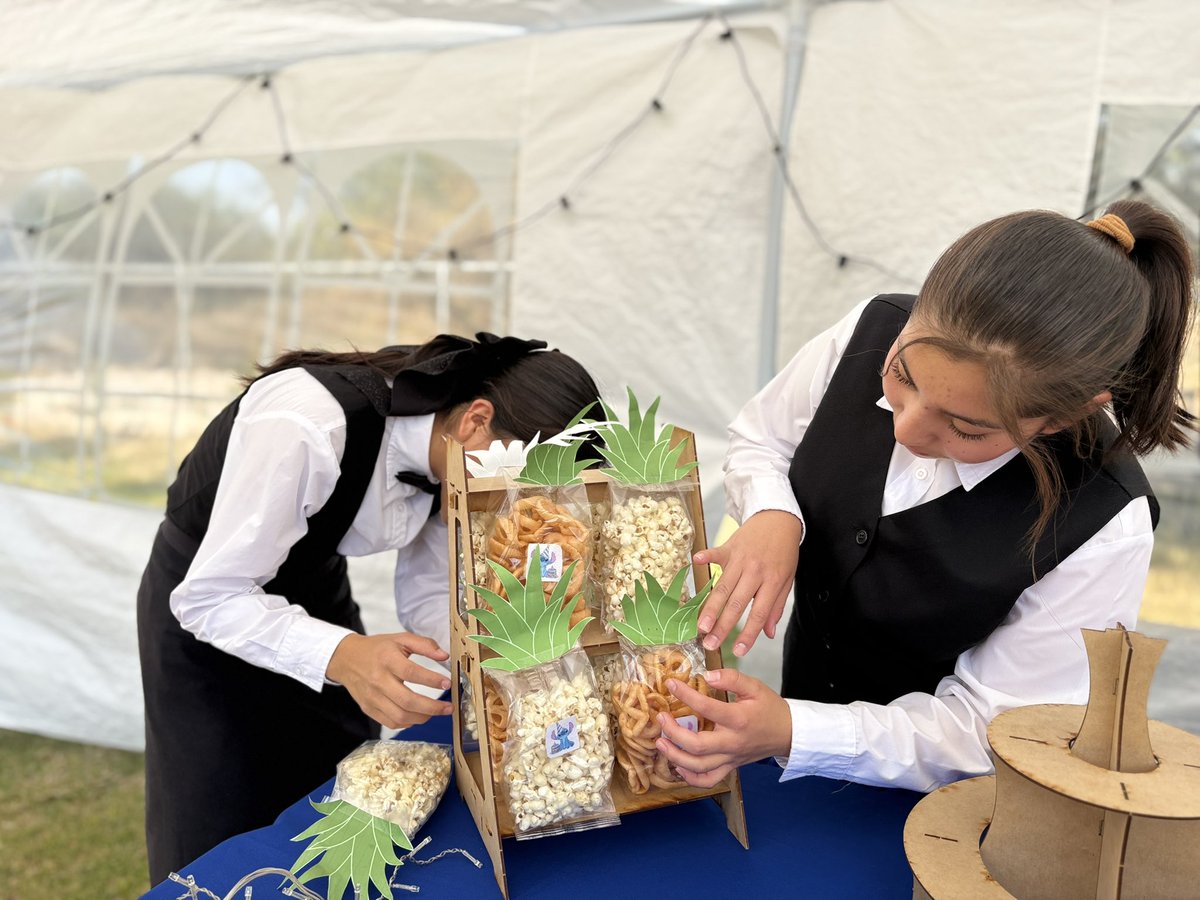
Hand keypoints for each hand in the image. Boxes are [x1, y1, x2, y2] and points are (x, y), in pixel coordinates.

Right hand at [327, 633, 452, 729]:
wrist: (346, 659)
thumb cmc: (377, 649)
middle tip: (449, 707)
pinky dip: (408, 723)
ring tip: (436, 712)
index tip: (448, 683)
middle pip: (407, 701)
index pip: (412, 673)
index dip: (432, 680)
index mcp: (387, 659)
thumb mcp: (400, 639)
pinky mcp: (368, 709)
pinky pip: (390, 723)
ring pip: (400, 716)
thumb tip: (445, 656)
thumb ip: (424, 644)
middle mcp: (378, 680)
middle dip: (432, 707)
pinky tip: (418, 715)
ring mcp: (372, 697)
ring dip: (423, 717)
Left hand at [655, 668, 791, 787]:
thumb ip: (731, 678)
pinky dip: (690, 777)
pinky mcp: (730, 767)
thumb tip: (707, 675)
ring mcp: (730, 758)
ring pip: (699, 767)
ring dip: (675, 756)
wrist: (788, 733)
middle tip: (660, 718)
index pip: (706, 707)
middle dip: (673, 732)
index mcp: (738, 719)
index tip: (671, 684)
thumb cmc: (770, 708)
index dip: (685, 694)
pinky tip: (678, 765)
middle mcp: (732, 742)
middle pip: (697, 746)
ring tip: (661, 743)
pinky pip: (708, 780)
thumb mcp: (754, 686)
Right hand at [694, 510, 801, 655]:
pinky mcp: (729, 546)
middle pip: (737, 603)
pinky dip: (706, 557)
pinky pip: (716, 553)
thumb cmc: (784, 552)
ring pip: (723, 586)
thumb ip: (776, 607)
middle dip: (723, 626)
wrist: (779, 519)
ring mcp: (741, 558)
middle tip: (711, 644)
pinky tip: (696, 563)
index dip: (749, 634)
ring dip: (711, 606)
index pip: (759, 613)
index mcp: (772, 582)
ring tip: (701, 625)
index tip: (739, 651)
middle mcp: (755, 571)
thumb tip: (768, 634)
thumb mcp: (787, 580)